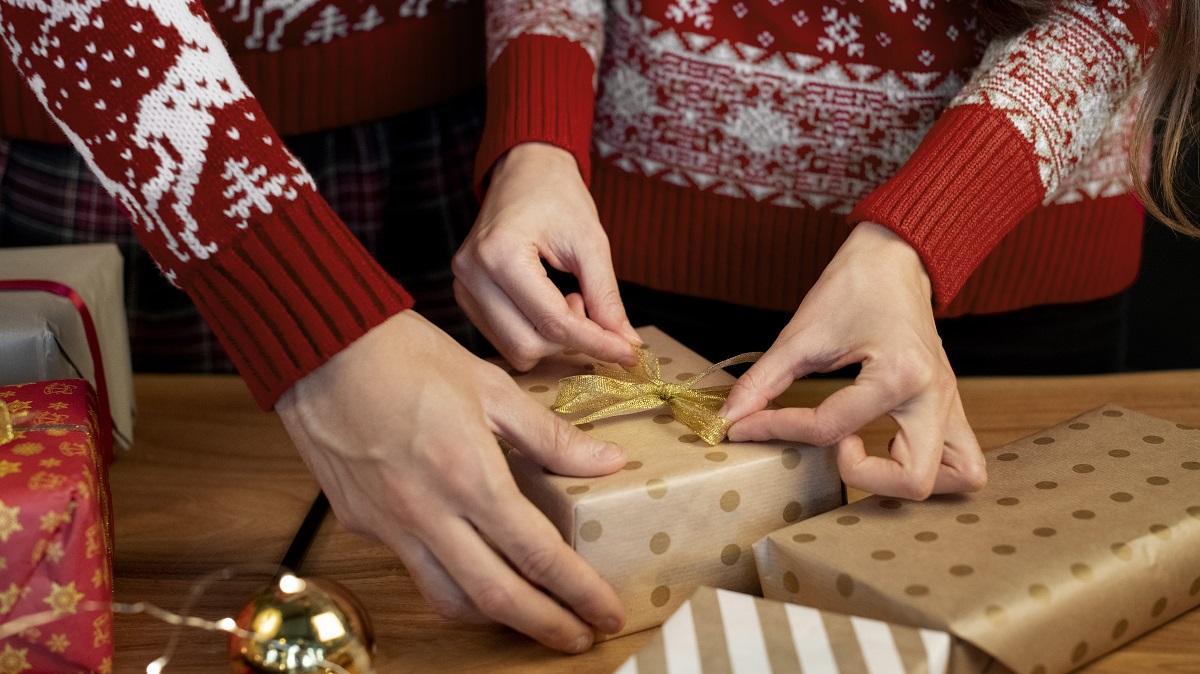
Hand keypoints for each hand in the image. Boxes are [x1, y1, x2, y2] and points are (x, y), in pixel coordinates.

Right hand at [276, 311, 626, 651]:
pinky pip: (411, 567)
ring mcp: (389, 525)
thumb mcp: (491, 385)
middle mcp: (428, 513)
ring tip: (529, 610)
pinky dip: (449, 578)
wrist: (319, 348)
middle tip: (579, 638)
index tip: (606, 613)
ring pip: (447, 598)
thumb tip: (606, 462)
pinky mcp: (361, 523)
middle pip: (496, 598)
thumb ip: (550, 435)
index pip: (538, 555)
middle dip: (546, 626)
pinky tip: (469, 560)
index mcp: (469, 475)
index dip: (579, 593)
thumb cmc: (404, 355)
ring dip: (495, 615)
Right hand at [453, 142, 639, 369]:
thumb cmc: (558, 196)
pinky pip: (504, 338)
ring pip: (515, 348)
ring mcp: (463, 286)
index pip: (553, 321)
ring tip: (565, 297)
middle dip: (569, 339)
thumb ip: (606, 297)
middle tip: (586, 302)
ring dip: (551, 336)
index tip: (629, 354)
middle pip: (529, 344)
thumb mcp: (591, 242)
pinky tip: (545, 301)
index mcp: (500, 254)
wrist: (524, 170)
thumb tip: (626, 345)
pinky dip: (534, 331)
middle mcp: (472, 273)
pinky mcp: (465, 295)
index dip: (596, 342)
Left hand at [719, 222, 986, 499]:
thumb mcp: (802, 334)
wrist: (896, 257)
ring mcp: (950, 403)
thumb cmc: (854, 286)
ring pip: (961, 477)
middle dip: (865, 478)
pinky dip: (931, 470)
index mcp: (899, 374)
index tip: (748, 425)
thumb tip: (730, 419)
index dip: (778, 429)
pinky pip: (964, 461)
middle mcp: (934, 396)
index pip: (831, 429)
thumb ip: (763, 381)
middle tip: (838, 446)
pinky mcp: (950, 405)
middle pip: (914, 480)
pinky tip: (887, 449)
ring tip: (867, 451)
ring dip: (908, 481)